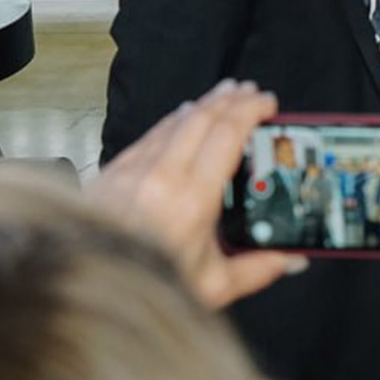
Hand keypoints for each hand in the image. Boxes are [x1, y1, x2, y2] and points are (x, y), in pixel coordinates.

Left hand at [85, 79, 302, 307]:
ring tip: (224, 96)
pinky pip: (149, 136)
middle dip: (231, 99)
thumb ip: (258, 269)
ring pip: (173, 121)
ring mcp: (133, 171)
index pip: (227, 134)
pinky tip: (182, 117)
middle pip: (202, 118)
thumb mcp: (212, 286)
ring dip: (203, 105)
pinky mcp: (112, 173)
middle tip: (252, 92)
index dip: (250, 111)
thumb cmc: (146, 288)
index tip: (268, 103)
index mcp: (193, 201)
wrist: (86, 286)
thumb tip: (293, 259)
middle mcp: (161, 177)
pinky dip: (172, 121)